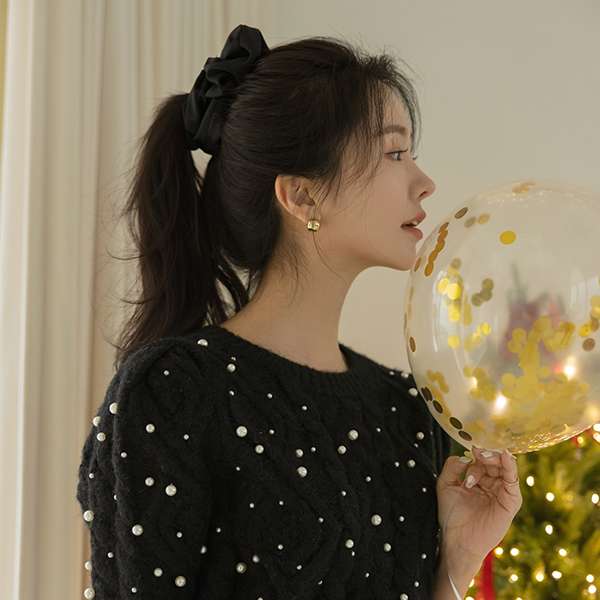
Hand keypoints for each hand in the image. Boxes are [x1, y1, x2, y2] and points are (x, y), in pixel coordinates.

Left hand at [436, 447, 522, 565]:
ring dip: (495, 458)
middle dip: (486, 454)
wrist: (457, 538)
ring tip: (483, 457)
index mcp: (478, 476)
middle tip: (477, 452)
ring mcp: (502, 491)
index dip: (477, 452)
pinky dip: (511, 466)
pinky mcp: (510, 501)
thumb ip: (452, 467)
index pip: (481, 458)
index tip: (471, 448)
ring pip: (505, 466)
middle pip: (494, 460)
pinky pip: (513, 481)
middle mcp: (492, 482)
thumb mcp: (445, 484)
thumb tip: (465, 456)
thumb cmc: (451, 512)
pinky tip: (506, 457)